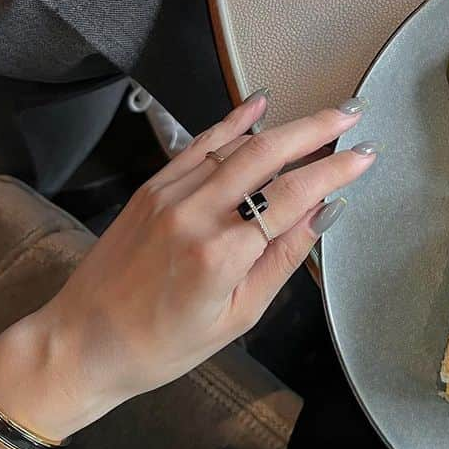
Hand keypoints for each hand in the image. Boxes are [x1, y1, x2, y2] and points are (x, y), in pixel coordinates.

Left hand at [0, 97, 374, 448]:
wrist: (82, 342)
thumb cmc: (162, 345)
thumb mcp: (237, 317)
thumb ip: (283, 260)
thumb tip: (326, 214)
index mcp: (222, 254)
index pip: (294, 196)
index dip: (336, 171)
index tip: (366, 155)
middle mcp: (196, 213)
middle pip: (269, 154)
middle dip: (318, 129)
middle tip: (354, 113)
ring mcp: (170, 194)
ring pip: (238, 144)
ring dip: (285, 126)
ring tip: (323, 116)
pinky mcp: (153, 187)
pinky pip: (201, 144)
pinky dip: (233, 121)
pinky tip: (260, 103)